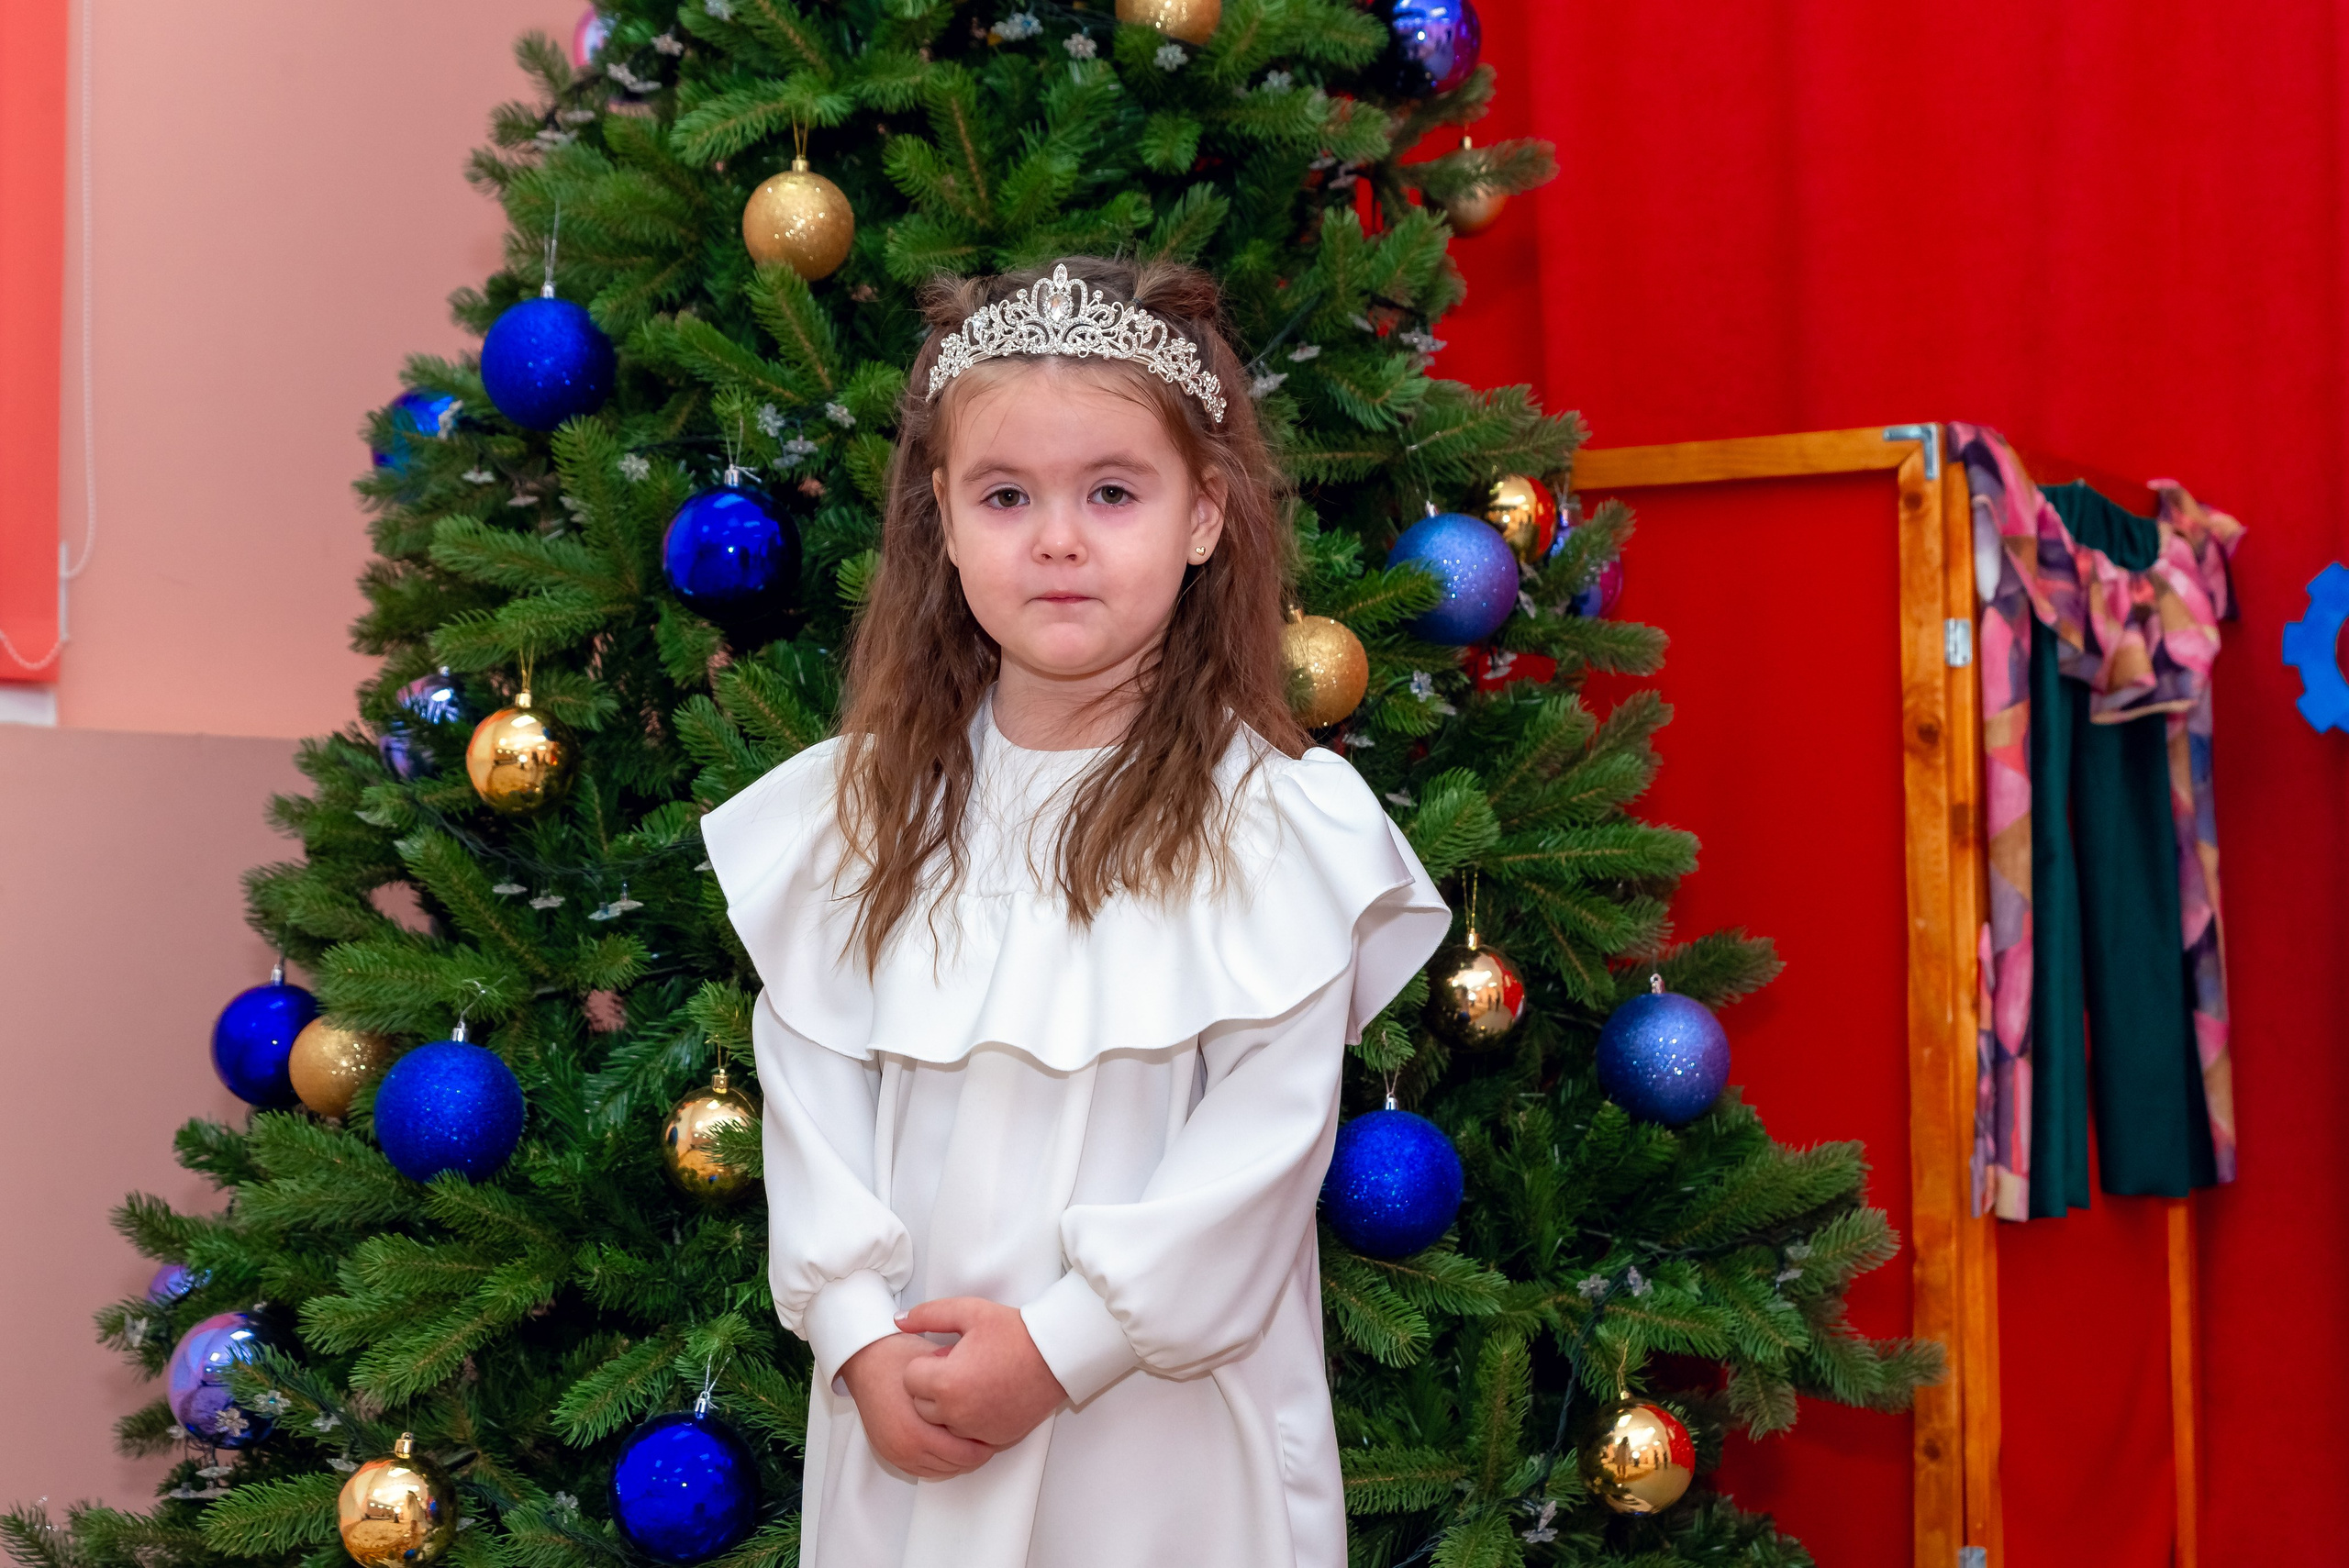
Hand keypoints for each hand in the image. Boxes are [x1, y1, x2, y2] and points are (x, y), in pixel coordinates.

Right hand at [838, 1334, 996, 1478]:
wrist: (865, 1359)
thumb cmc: (900, 1358)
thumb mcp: (938, 1372)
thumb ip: (962, 1394)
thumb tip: (994, 1406)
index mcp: (917, 1432)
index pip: (966, 1454)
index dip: (988, 1442)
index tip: (998, 1430)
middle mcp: (905, 1449)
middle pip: (957, 1465)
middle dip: (976, 1451)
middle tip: (991, 1433)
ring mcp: (896, 1454)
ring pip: (944, 1470)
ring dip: (959, 1458)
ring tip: (972, 1436)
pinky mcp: (890, 1455)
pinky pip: (925, 1471)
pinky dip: (942, 1461)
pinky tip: (951, 1443)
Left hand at [896, 1297, 1069, 1448]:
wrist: (1056, 1357)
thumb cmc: (1014, 1332)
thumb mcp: (969, 1311)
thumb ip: (928, 1315)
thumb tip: (897, 1320)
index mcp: (946, 1382)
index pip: (909, 1379)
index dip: (925, 1364)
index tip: (946, 1354)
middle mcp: (956, 1412)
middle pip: (920, 1405)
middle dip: (933, 1387)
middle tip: (960, 1367)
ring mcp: (975, 1430)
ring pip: (942, 1423)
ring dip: (949, 1406)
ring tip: (973, 1382)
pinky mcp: (992, 1439)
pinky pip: (965, 1434)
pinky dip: (970, 1420)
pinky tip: (988, 1397)